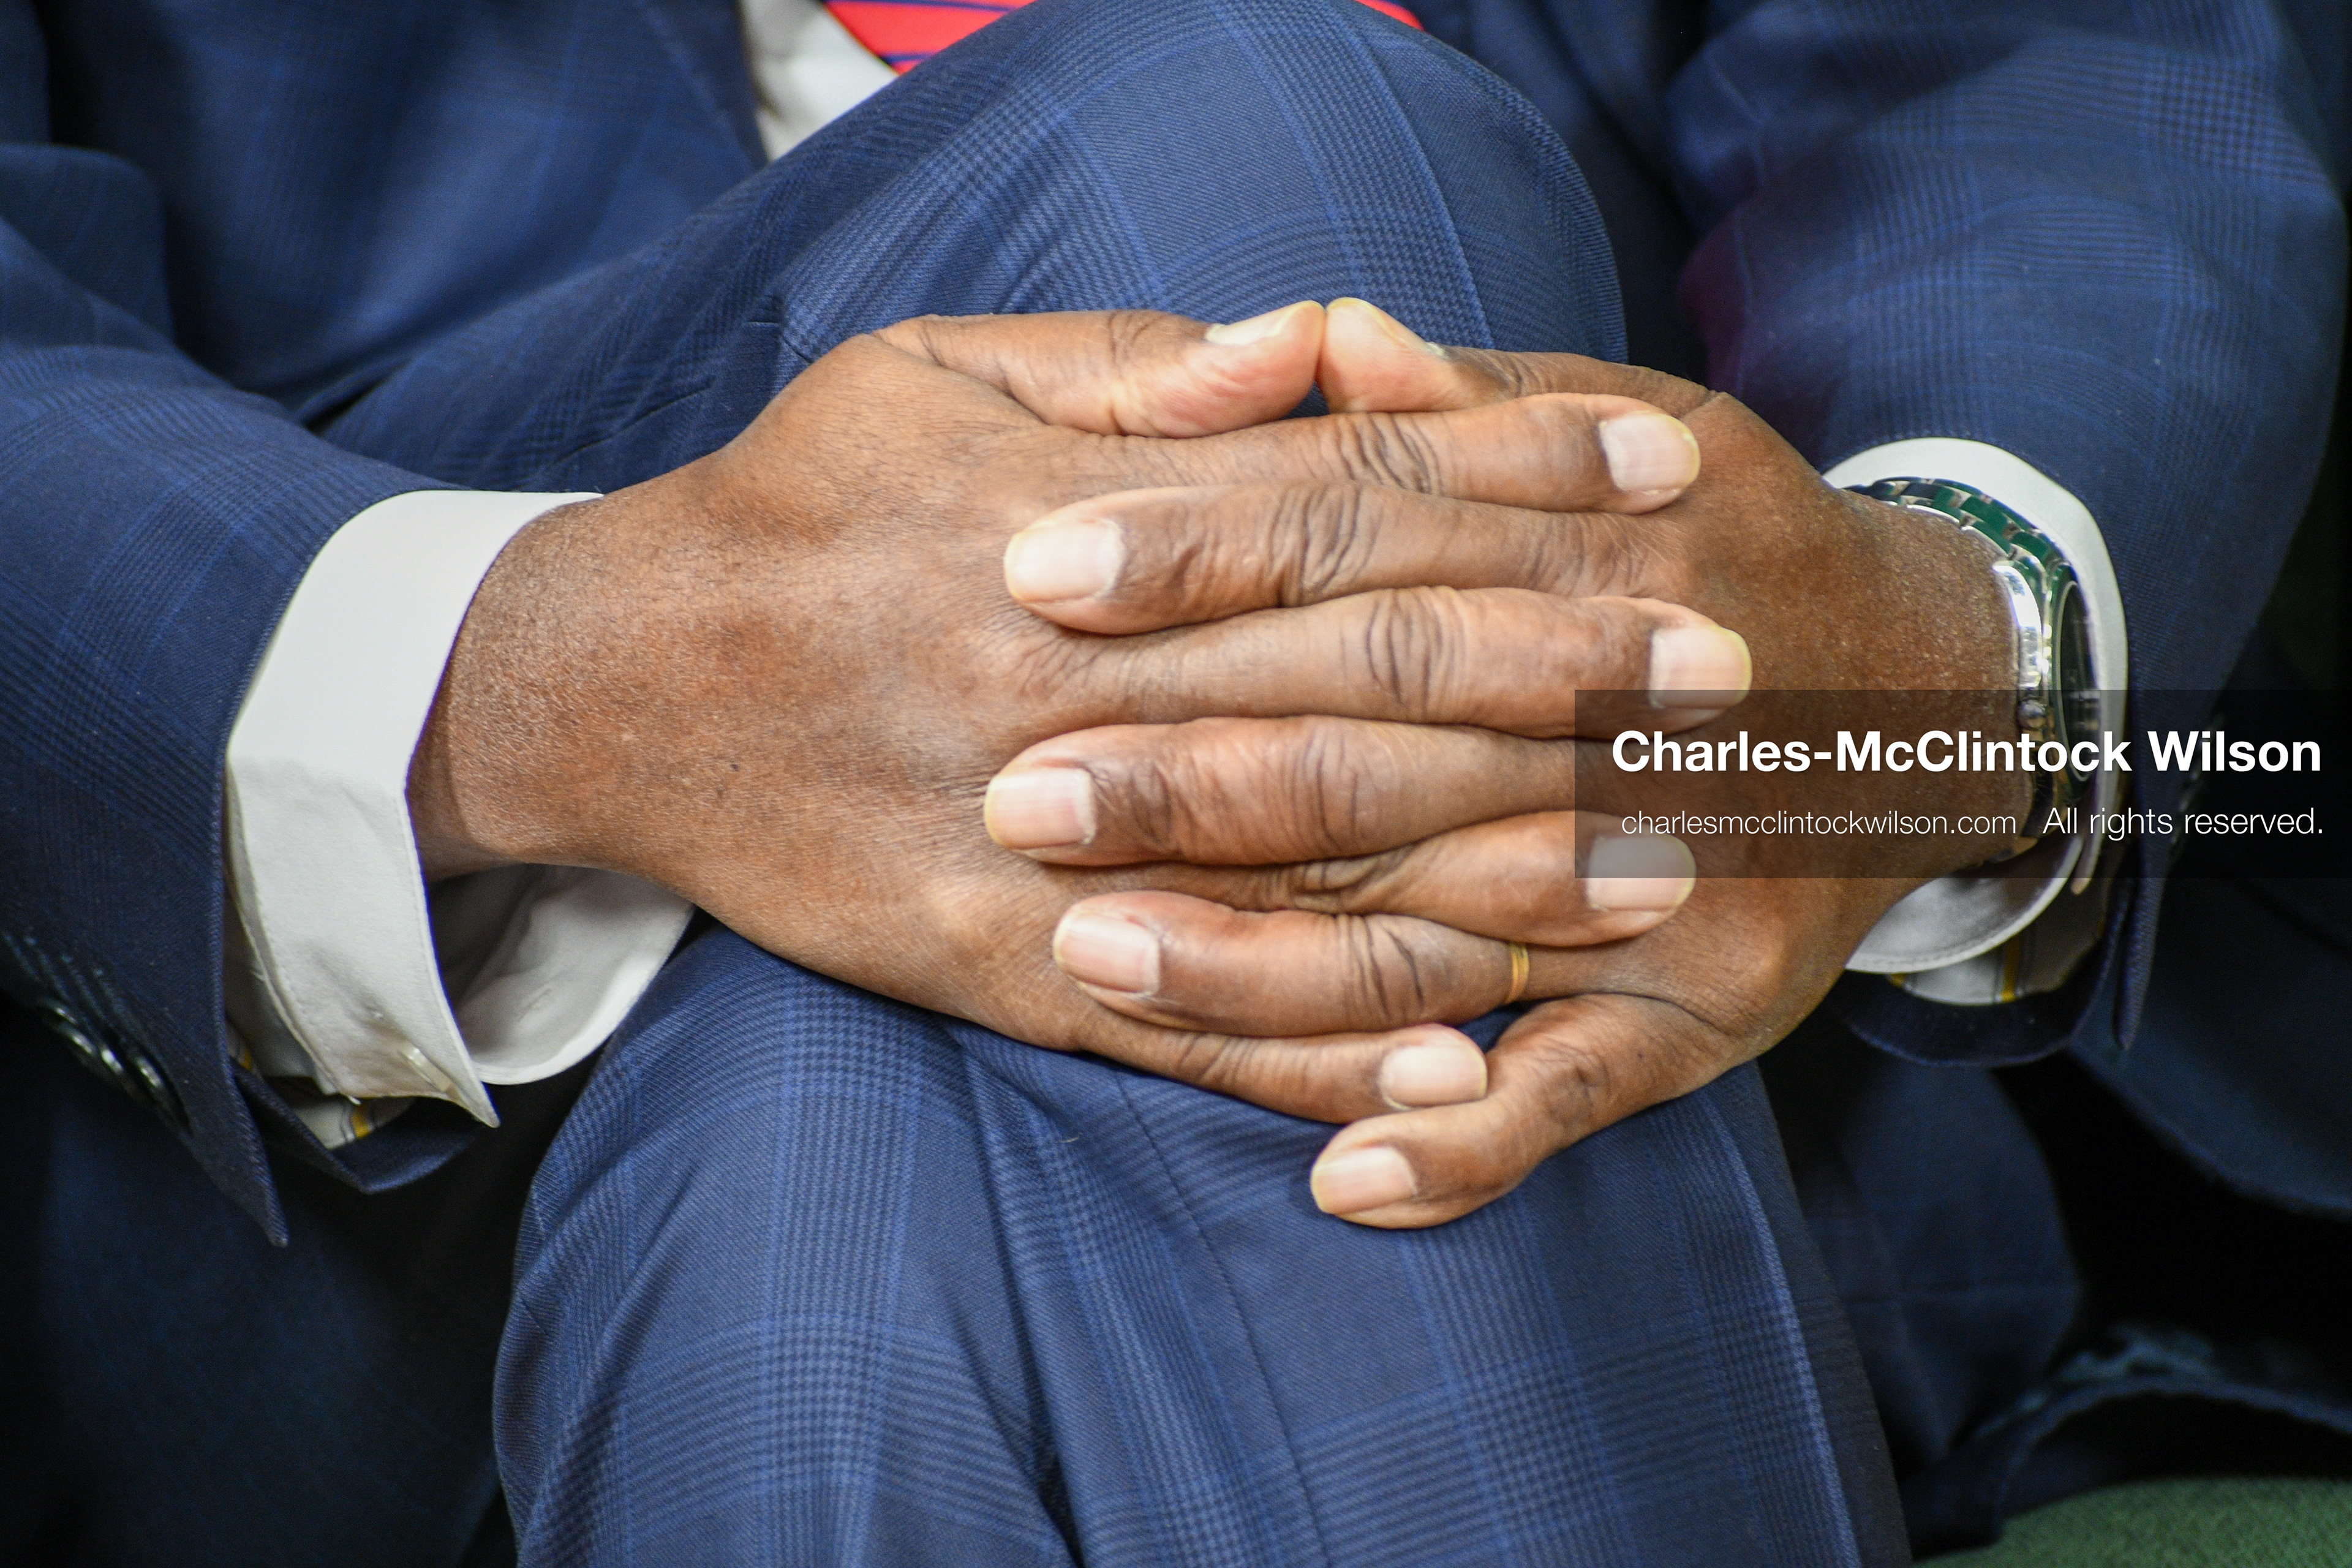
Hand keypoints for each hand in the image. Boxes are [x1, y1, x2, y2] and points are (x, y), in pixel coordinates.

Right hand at [405, 304, 1732, 1119]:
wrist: (614, 683)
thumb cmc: (794, 504)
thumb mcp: (928, 370)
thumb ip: (1129, 374)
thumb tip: (1304, 346)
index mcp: (1071, 523)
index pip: (1343, 486)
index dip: (1515, 463)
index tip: (1665, 458)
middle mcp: (1075, 683)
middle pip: (1362, 671)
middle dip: (1560, 668)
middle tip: (1731, 675)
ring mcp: (1042, 844)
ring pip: (1299, 867)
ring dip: (1492, 877)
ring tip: (1661, 871)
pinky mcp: (995, 968)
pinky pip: (1180, 1028)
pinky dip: (1319, 1054)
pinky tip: (1460, 1066)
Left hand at [997, 298, 2026, 1222]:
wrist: (1931, 694)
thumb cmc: (1721, 544)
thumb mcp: (1627, 427)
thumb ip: (1469, 405)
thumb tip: (1323, 336)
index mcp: (1601, 541)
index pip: (1362, 540)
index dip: (1193, 554)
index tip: (1031, 573)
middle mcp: (1640, 712)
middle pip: (1381, 743)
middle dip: (1188, 773)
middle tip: (1009, 793)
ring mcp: (1674, 882)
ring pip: (1444, 932)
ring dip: (1264, 963)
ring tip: (1089, 962)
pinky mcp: (1706, 1008)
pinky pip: (1575, 1094)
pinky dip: (1462, 1142)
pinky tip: (1340, 1181)